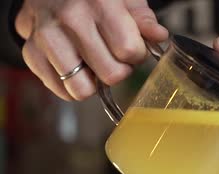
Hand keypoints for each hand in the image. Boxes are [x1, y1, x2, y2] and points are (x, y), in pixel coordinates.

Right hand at [15, 0, 167, 100]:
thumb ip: (143, 18)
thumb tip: (159, 36)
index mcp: (99, 4)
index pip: (129, 51)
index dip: (137, 55)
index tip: (132, 49)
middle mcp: (70, 20)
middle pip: (110, 74)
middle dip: (119, 71)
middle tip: (114, 58)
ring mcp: (47, 38)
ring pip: (82, 89)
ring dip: (94, 82)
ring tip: (94, 64)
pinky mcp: (32, 53)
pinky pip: (61, 91)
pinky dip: (73, 85)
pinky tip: (77, 67)